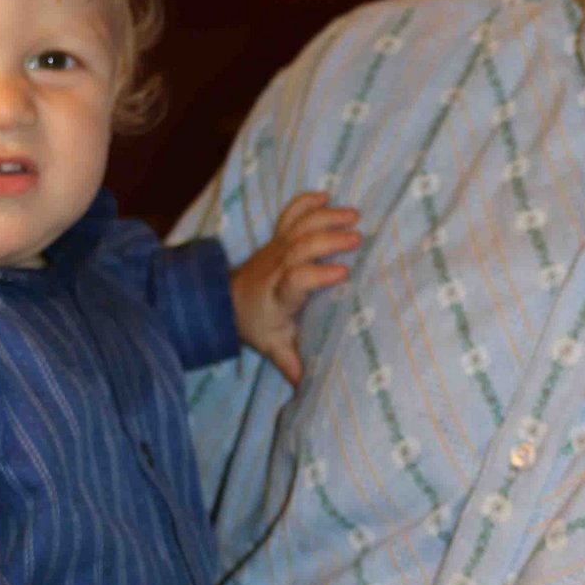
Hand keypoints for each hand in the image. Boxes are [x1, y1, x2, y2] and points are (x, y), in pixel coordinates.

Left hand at [231, 190, 360, 384]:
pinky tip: (326, 195)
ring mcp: (276, 248)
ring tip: (354, 215)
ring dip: (325, 217)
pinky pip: (290, 214)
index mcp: (279, 295)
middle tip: (358, 238)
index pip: (296, 280)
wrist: (226, 300)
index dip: (318, 274)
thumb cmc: (257, 324)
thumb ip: (293, 364)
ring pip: (299, 226)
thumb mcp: (274, 347)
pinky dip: (306, 202)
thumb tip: (310, 389)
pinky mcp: (278, 237)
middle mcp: (276, 267)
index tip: (343, 273)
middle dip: (328, 239)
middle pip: (301, 247)